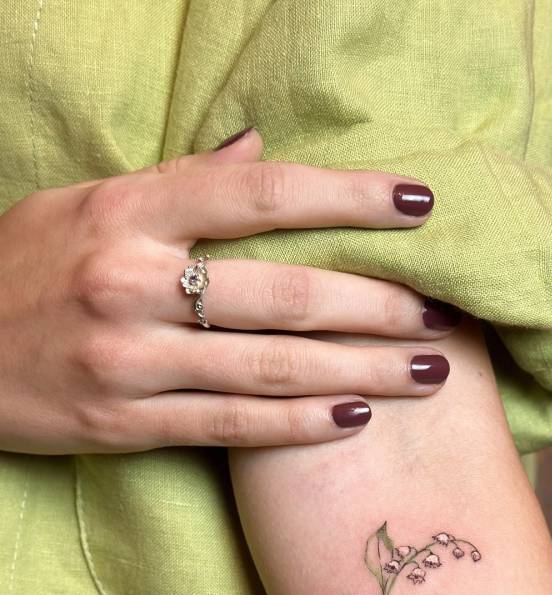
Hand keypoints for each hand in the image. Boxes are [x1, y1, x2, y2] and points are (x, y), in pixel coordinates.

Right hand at [0, 127, 458, 453]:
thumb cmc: (20, 268)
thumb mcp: (86, 204)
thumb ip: (179, 183)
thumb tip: (261, 148)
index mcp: (128, 213)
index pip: (261, 195)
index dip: (348, 196)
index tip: (417, 203)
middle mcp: (132, 282)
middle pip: (284, 291)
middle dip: (377, 302)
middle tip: (443, 312)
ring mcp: (128, 358)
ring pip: (269, 365)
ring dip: (361, 370)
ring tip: (428, 373)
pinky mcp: (123, 423)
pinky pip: (231, 423)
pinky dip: (300, 423)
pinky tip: (356, 418)